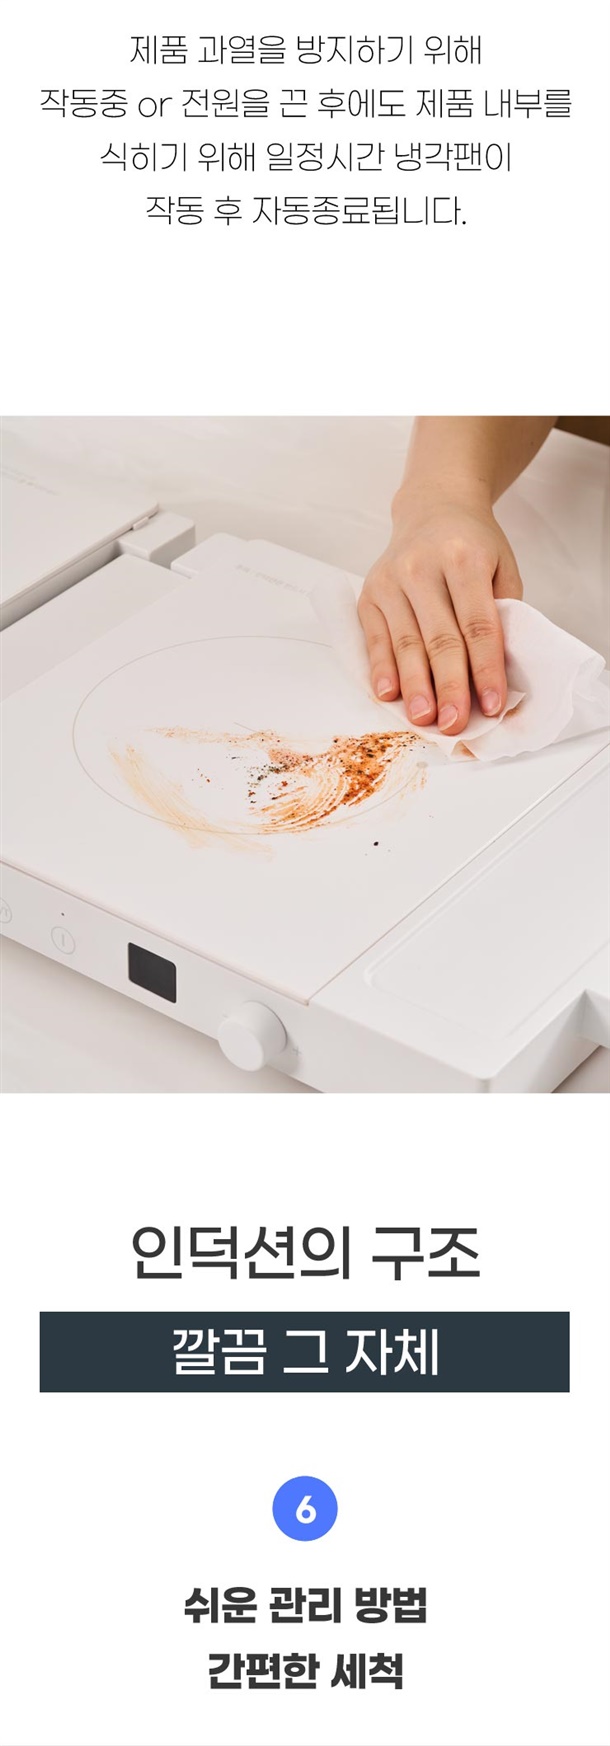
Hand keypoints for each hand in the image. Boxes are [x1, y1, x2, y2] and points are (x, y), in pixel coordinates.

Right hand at [359, 493, 522, 733]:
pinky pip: (375, 639)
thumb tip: (496, 673)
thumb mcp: (502, 566)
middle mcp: (422, 567)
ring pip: (405, 644)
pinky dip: (382, 669)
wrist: (433, 507)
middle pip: (439, 639)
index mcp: (464, 558)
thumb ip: (502, 613)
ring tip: (423, 719)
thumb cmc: (472, 544)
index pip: (478, 625)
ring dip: (415, 687)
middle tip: (454, 723)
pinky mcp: (369, 593)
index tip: (492, 705)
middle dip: (449, 687)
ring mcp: (391, 580)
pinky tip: (389, 695)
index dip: (486, 669)